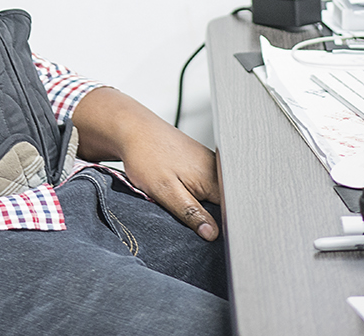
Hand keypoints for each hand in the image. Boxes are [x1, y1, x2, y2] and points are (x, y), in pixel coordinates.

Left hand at [70, 86, 221, 240]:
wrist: (133, 129)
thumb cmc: (146, 155)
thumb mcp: (165, 191)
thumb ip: (190, 213)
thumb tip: (211, 233)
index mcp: (214, 180)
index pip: (230, 215)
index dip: (217, 228)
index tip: (201, 231)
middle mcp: (217, 171)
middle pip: (223, 206)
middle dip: (207, 216)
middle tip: (182, 209)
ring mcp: (211, 165)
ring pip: (213, 197)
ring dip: (199, 204)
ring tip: (178, 195)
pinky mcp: (202, 162)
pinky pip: (205, 186)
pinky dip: (193, 192)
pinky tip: (179, 187)